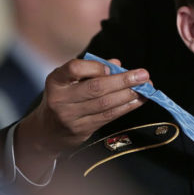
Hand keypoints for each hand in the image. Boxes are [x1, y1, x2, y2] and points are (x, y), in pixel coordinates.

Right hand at [14, 58, 147, 177]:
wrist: (47, 131)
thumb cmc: (65, 97)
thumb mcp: (70, 81)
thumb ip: (92, 70)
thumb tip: (117, 63)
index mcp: (56, 80)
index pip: (75, 68)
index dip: (96, 67)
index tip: (111, 67)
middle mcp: (60, 98)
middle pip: (96, 88)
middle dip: (123, 80)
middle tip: (144, 75)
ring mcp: (70, 116)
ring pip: (105, 104)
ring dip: (129, 95)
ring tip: (146, 88)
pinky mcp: (81, 129)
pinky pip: (108, 116)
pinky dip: (126, 107)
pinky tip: (139, 100)